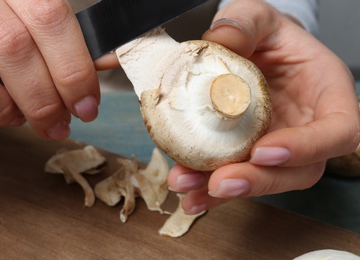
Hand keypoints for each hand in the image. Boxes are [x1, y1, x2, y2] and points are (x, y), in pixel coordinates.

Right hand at [0, 0, 99, 139]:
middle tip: (59, 128)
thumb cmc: (2, 17)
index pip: (51, 18)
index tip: (88, 107)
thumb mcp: (32, 15)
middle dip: (43, 100)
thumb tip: (106, 63)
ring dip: (5, 108)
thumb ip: (63, 39)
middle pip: (14, 47)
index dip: (73, 68)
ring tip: (20, 120)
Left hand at [168, 0, 359, 213]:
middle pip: (298, 170)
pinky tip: (189, 191)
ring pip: (264, 180)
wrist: (252, 50)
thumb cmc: (267, 35)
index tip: (263, 151)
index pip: (337, 131)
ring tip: (190, 189)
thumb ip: (246, 23)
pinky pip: (236, 176)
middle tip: (218, 182)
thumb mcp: (258, 18)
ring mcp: (278, 145)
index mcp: (325, 94)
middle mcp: (306, 127)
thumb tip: (222, 39)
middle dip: (258, 181)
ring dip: (226, 190)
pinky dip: (211, 188)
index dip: (306, 147)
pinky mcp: (250, 154)